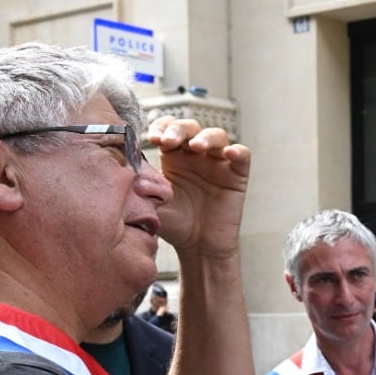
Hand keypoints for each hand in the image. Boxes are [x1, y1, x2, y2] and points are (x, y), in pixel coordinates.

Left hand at [147, 117, 251, 257]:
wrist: (197, 247)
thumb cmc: (174, 224)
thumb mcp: (152, 204)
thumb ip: (143, 188)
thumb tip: (133, 174)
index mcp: (173, 157)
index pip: (168, 129)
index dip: (162, 127)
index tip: (153, 138)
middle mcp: (196, 155)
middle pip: (191, 127)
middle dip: (178, 129)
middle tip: (168, 140)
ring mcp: (217, 163)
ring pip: (217, 135)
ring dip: (206, 136)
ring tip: (195, 146)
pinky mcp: (236, 175)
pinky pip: (242, 155)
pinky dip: (237, 151)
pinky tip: (228, 154)